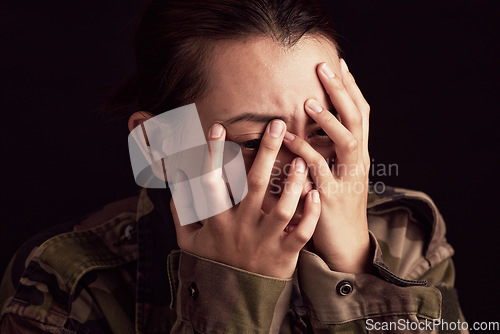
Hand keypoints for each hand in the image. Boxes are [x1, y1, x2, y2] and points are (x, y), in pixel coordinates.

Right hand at [170, 120, 320, 278]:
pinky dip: (310, 215)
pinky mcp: (284, 255)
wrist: (234, 301)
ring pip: (281, 209)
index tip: (218, 128)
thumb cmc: (213, 264)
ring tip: (302, 159)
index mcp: (217, 221)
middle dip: (266, 152)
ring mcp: (264, 242)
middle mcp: (241, 228)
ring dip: (292, 183)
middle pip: (254, 185)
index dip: (213, 154)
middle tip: (277, 124)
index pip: (212, 182)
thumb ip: (182, 211)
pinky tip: (315, 195)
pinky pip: (300, 234)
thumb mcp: (189, 240)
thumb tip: (176, 183)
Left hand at [283, 59, 371, 273]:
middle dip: (341, 92)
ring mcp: (348, 178)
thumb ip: (330, 151)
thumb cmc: (338, 206)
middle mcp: (358, 162)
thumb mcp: (340, 175)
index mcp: (359, 154)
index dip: (351, 88)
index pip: (361, 113)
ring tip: (309, 102)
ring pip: (346, 141)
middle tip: (324, 68)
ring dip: (329, 120)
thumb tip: (312, 126)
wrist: (347, 246)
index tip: (339, 64)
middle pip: (356, 119)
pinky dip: (305, 152)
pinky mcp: (332, 197)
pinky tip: (289, 139)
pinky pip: (319, 170)